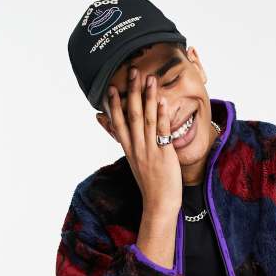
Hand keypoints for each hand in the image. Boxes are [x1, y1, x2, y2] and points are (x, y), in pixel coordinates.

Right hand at [106, 67, 182, 212]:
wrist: (159, 204)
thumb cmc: (151, 185)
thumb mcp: (136, 164)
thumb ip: (131, 147)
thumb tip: (128, 138)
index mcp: (129, 150)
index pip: (118, 123)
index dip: (114, 104)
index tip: (112, 87)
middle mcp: (137, 148)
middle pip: (131, 115)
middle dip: (132, 92)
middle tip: (133, 71)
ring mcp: (150, 150)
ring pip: (146, 119)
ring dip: (148, 97)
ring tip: (150, 79)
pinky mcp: (164, 155)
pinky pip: (162, 131)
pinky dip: (162, 115)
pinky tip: (162, 101)